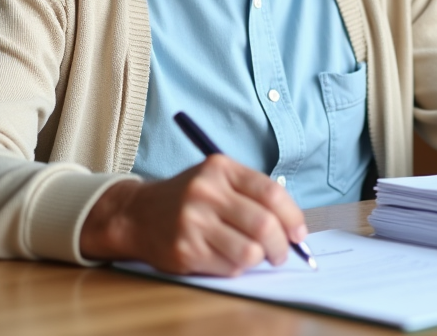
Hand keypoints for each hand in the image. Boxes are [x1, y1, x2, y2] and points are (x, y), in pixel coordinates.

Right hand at [79, 154, 307, 275]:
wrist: (137, 214)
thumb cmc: (189, 197)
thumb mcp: (217, 179)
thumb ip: (253, 194)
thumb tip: (294, 227)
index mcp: (220, 168)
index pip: (271, 193)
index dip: (293, 217)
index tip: (299, 233)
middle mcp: (205, 192)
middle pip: (264, 225)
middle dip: (281, 246)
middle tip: (282, 253)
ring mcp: (193, 223)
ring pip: (249, 252)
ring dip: (260, 259)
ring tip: (255, 256)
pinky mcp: (184, 251)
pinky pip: (229, 267)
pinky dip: (237, 268)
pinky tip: (227, 257)